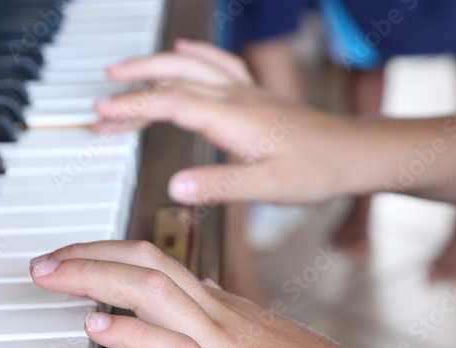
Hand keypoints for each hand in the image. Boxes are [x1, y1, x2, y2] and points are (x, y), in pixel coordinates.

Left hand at [30, 241, 409, 347]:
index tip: (80, 260)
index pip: (165, 267)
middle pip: (148, 264)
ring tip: (50, 275)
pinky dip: (130, 334)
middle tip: (46, 258)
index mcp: (235, 316)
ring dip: (92, 278)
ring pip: (153, 292)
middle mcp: (227, 322)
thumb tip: (202, 347)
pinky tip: (96, 326)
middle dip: (88, 255)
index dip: (114, 257)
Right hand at [93, 41, 367, 205]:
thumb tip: (176, 187)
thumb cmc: (317, 169)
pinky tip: (184, 51)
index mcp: (233, 118)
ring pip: (191, 67)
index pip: (171, 104)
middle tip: (101, 99)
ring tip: (123, 71)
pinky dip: (194, 56)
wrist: (354, 154)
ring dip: (154, 66)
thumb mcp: (267, 186)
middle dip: (133, 86)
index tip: (102, 114)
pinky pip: (219, 64)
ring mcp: (247, 93)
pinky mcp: (256, 96)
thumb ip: (219, 185)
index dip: (133, 107)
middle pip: (174, 78)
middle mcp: (237, 98)